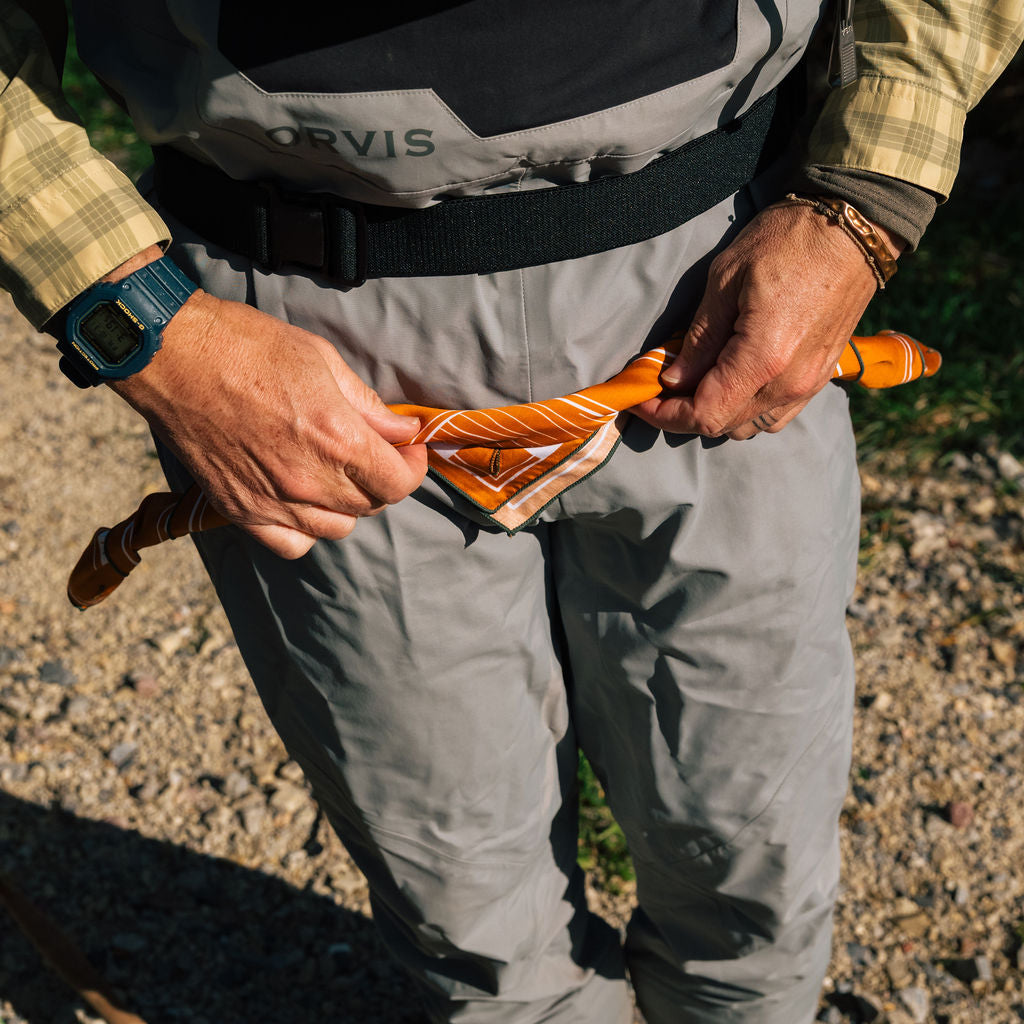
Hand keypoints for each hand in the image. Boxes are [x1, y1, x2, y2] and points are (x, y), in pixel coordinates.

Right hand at [109, 251, 426, 557]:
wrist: (173, 355)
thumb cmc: (246, 346)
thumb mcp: (322, 360)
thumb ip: (367, 405)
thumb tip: (401, 430)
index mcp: (336, 438)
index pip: (398, 483)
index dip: (414, 469)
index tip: (410, 450)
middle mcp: (309, 479)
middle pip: (371, 506)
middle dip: (383, 481)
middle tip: (376, 454)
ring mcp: (272, 500)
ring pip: (336, 529)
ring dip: (348, 506)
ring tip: (339, 475)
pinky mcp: (240, 509)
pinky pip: (291, 545)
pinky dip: (306, 531)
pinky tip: (304, 503)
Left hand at [632, 202, 903, 439]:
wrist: (855, 227)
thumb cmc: (788, 241)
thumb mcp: (725, 280)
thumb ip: (700, 339)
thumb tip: (674, 379)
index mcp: (762, 360)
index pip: (704, 414)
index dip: (666, 414)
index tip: (640, 398)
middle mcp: (789, 383)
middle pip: (723, 426)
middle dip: (684, 414)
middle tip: (659, 388)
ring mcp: (809, 384)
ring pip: (749, 426)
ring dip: (715, 413)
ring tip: (692, 383)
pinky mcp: (820, 377)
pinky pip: (776, 415)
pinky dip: (745, 409)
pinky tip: (730, 382)